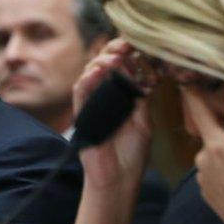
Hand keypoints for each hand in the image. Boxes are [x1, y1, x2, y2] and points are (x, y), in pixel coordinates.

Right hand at [65, 39, 151, 223]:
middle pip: (104, 66)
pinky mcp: (82, 116)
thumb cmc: (131, 154)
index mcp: (121, 97)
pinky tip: (96, 72)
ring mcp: (91, 105)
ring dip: (100, 62)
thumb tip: (143, 73)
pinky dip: (86, 81)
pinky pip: (80, 94)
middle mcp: (104, 97)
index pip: (121, 67)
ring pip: (90, 75)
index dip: (127, 53)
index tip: (138, 44)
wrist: (118, 179)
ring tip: (113, 58)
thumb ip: (140, 98)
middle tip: (125, 47)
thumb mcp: (143, 121)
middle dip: (114, 52)